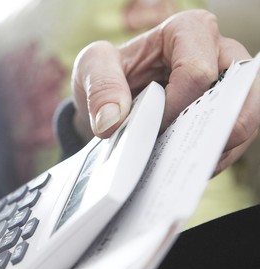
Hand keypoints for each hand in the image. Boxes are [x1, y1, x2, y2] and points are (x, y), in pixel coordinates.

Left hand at [71, 9, 259, 174]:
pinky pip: (236, 141)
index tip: (150, 127)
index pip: (196, 71)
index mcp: (187, 31)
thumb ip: (100, 86)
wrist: (111, 98)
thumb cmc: (108, 73)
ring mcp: (229, 85)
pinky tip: (184, 170)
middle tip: (172, 152)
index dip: (175, 106)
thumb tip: (112, 122)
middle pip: (235, 94)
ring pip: (244, 119)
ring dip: (213, 148)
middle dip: (205, 129)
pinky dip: (212, 159)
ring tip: (180, 166)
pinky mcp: (227, 114)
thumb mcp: (91, 68)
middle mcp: (219, 52)